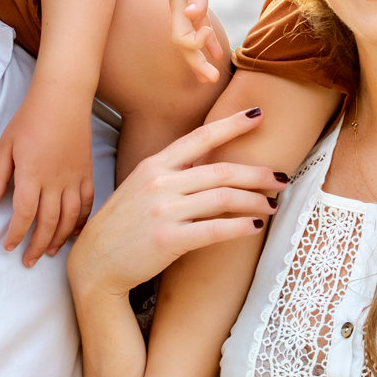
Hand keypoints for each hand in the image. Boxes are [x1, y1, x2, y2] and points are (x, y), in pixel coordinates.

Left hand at [0, 81, 97, 265]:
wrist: (62, 98)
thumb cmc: (30, 119)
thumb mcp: (5, 145)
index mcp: (32, 175)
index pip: (24, 214)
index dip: (16, 234)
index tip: (8, 247)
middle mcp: (55, 182)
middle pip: (48, 223)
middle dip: (37, 245)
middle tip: (28, 260)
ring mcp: (74, 178)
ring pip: (70, 218)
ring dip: (59, 239)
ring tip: (50, 252)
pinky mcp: (87, 173)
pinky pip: (87, 204)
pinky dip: (82, 221)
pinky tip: (74, 232)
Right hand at [65, 107, 282, 301]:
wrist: (95, 262)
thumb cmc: (123, 224)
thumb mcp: (141, 186)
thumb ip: (172, 173)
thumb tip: (211, 166)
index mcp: (155, 165)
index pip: (200, 137)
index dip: (232, 124)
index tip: (258, 114)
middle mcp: (160, 183)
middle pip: (221, 171)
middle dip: (257, 173)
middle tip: (281, 177)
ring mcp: (163, 211)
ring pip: (223, 198)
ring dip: (255, 201)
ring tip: (272, 204)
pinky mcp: (168, 240)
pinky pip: (214, 230)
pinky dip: (240, 227)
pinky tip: (255, 226)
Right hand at [167, 0, 227, 86]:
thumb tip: (192, 16)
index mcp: (177, 6)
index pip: (180, 37)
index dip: (194, 44)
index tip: (209, 36)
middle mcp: (179, 11)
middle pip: (183, 45)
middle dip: (195, 64)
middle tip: (211, 80)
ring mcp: (186, 9)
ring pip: (190, 40)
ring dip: (200, 58)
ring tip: (211, 77)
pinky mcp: (195, 4)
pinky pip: (199, 29)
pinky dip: (208, 42)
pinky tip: (218, 54)